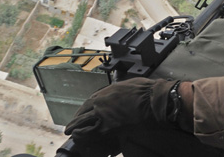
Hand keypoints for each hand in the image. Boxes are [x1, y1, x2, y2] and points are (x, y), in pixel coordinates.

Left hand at [64, 78, 178, 155]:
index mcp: (107, 91)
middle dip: (76, 119)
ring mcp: (102, 115)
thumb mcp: (130, 86)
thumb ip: (120, 91)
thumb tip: (120, 94)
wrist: (153, 100)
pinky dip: (82, 136)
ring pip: (83, 122)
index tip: (81, 114)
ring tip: (70, 133)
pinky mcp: (108, 128)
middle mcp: (101, 102)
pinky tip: (78, 138)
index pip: (90, 101)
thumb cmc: (146, 91)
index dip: (83, 110)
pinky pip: (90, 133)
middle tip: (70, 126)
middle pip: (83, 112)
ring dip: (76, 128)